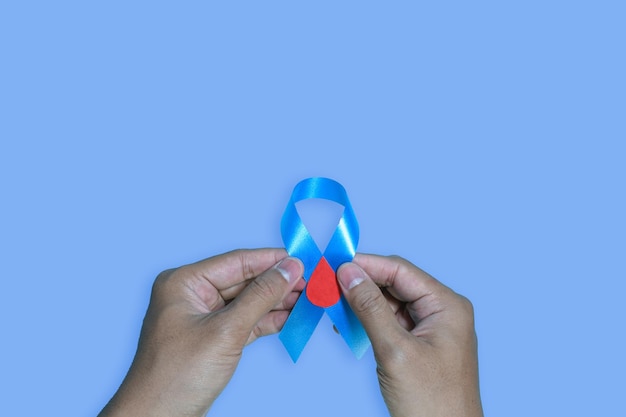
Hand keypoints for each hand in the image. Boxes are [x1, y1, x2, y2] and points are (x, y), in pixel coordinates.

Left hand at [99, 249, 304, 416]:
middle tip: (312, 281)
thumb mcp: (225, 331)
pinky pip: (246, 321)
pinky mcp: (214, 338)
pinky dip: (268, 320)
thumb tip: (289, 269)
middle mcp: (193, 294)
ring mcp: (204, 317)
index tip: (303, 259)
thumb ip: (261, 297)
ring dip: (277, 302)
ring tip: (309, 298)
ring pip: (248, 301)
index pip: (237, 262)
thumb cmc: (176, 376)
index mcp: (184, 282)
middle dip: (278, 282)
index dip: (272, 260)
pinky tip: (292, 317)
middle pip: (245, 280)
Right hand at [337, 254, 482, 416]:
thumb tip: (348, 273)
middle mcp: (442, 311)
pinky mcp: (419, 343)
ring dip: (361, 303)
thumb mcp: (395, 350)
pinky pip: (390, 321)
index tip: (334, 263)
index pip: (400, 271)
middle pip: (395, 284)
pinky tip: (347, 324)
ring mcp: (431, 328)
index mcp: (447, 306)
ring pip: (390, 302)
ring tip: (332, 304)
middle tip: (328, 284)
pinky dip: (368, 321)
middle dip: (361, 284)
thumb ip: (370, 308)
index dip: (366, 265)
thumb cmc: (432, 402)